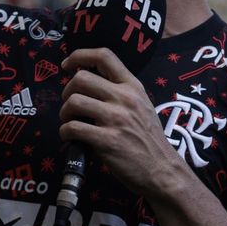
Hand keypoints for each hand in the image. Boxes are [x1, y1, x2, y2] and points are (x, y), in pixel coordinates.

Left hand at [59, 48, 186, 197]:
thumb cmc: (149, 138)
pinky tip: (71, 138)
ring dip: (65, 113)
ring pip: (74, 102)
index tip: (67, 65)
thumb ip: (121, 92)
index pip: (104, 56)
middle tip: (70, 106)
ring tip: (70, 122)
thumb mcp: (141, 105)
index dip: (80, 55)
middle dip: (67, 92)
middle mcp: (124, 98)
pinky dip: (65, 132)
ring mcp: (116, 119)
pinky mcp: (106, 141)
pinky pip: (73, 128)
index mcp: (133, 86)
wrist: (161, 169)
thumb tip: (90, 84)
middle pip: (81, 78)